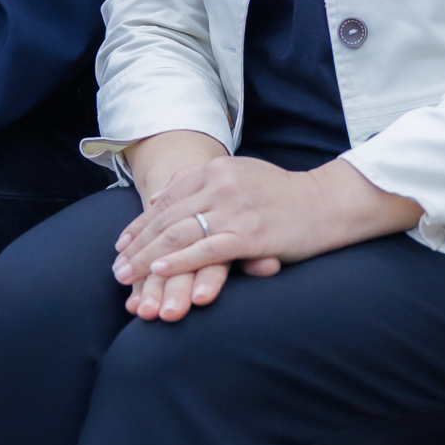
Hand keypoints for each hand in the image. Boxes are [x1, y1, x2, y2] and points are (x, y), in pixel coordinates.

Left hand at [112, 154, 423, 313]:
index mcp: (217, 169)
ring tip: (128, 275)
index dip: (141, 224)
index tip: (121, 245)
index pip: (167, 199)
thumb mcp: (239, 176)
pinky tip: (159, 270)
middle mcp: (221, 185)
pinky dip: (178, 260)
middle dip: (137, 245)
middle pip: (167, 217)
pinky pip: (205, 249)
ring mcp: (234, 209)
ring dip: (148, 257)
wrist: (327, 204)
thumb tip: (160, 194)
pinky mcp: (248, 234)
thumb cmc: (284, 195)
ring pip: (179, 233)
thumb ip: (200, 183)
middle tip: (116, 268)